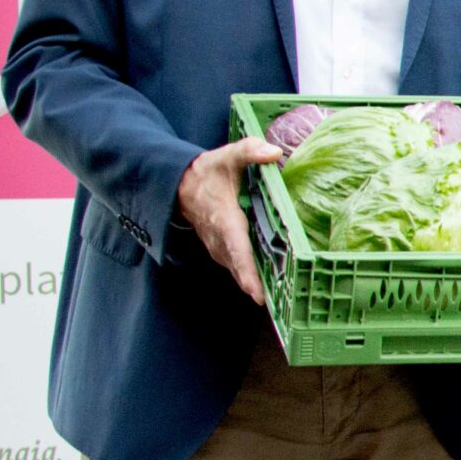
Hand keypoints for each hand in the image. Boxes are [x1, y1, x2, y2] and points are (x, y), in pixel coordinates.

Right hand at [175, 137, 282, 303]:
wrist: (179, 185)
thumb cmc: (207, 172)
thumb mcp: (227, 156)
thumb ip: (249, 151)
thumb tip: (274, 153)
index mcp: (224, 219)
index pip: (237, 249)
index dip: (247, 272)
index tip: (257, 293)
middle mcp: (220, 240)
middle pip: (240, 268)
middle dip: (257, 287)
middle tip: (279, 307)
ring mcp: (219, 248)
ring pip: (239, 271)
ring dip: (256, 285)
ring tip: (281, 303)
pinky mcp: (221, 251)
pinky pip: (238, 267)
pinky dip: (252, 278)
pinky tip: (271, 287)